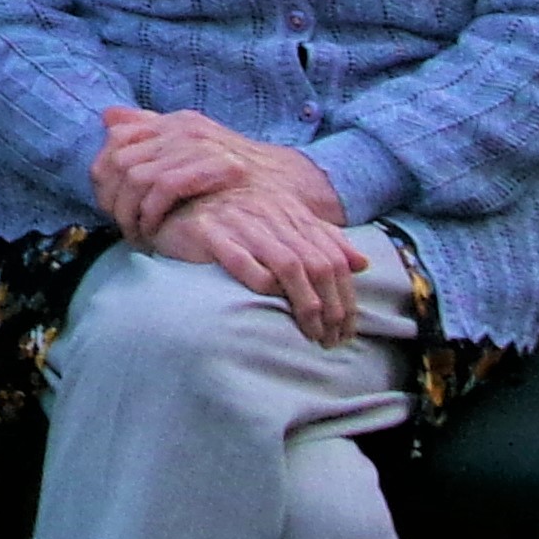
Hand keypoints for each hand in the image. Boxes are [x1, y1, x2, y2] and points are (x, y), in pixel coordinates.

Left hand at [96, 106, 340, 247]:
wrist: (289, 188)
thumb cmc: (240, 180)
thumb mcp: (197, 150)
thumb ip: (153, 132)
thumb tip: (108, 117)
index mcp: (178, 122)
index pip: (118, 139)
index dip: (105, 176)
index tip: (108, 203)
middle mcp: (184, 128)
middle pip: (121, 159)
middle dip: (113, 199)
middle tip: (120, 226)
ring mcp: (199, 145)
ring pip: (137, 176)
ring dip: (130, 213)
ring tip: (137, 235)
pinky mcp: (213, 166)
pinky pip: (162, 188)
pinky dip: (151, 214)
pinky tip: (155, 234)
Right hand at [151, 184, 368, 347]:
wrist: (175, 199)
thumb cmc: (234, 218)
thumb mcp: (283, 222)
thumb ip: (322, 239)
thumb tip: (362, 263)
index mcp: (291, 212)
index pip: (332, 257)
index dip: (345, 296)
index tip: (347, 329)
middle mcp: (270, 214)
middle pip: (316, 263)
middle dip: (331, 307)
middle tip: (332, 339)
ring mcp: (240, 222)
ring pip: (288, 265)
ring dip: (305, 303)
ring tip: (310, 332)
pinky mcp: (209, 232)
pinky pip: (242, 260)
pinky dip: (262, 282)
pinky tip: (270, 301)